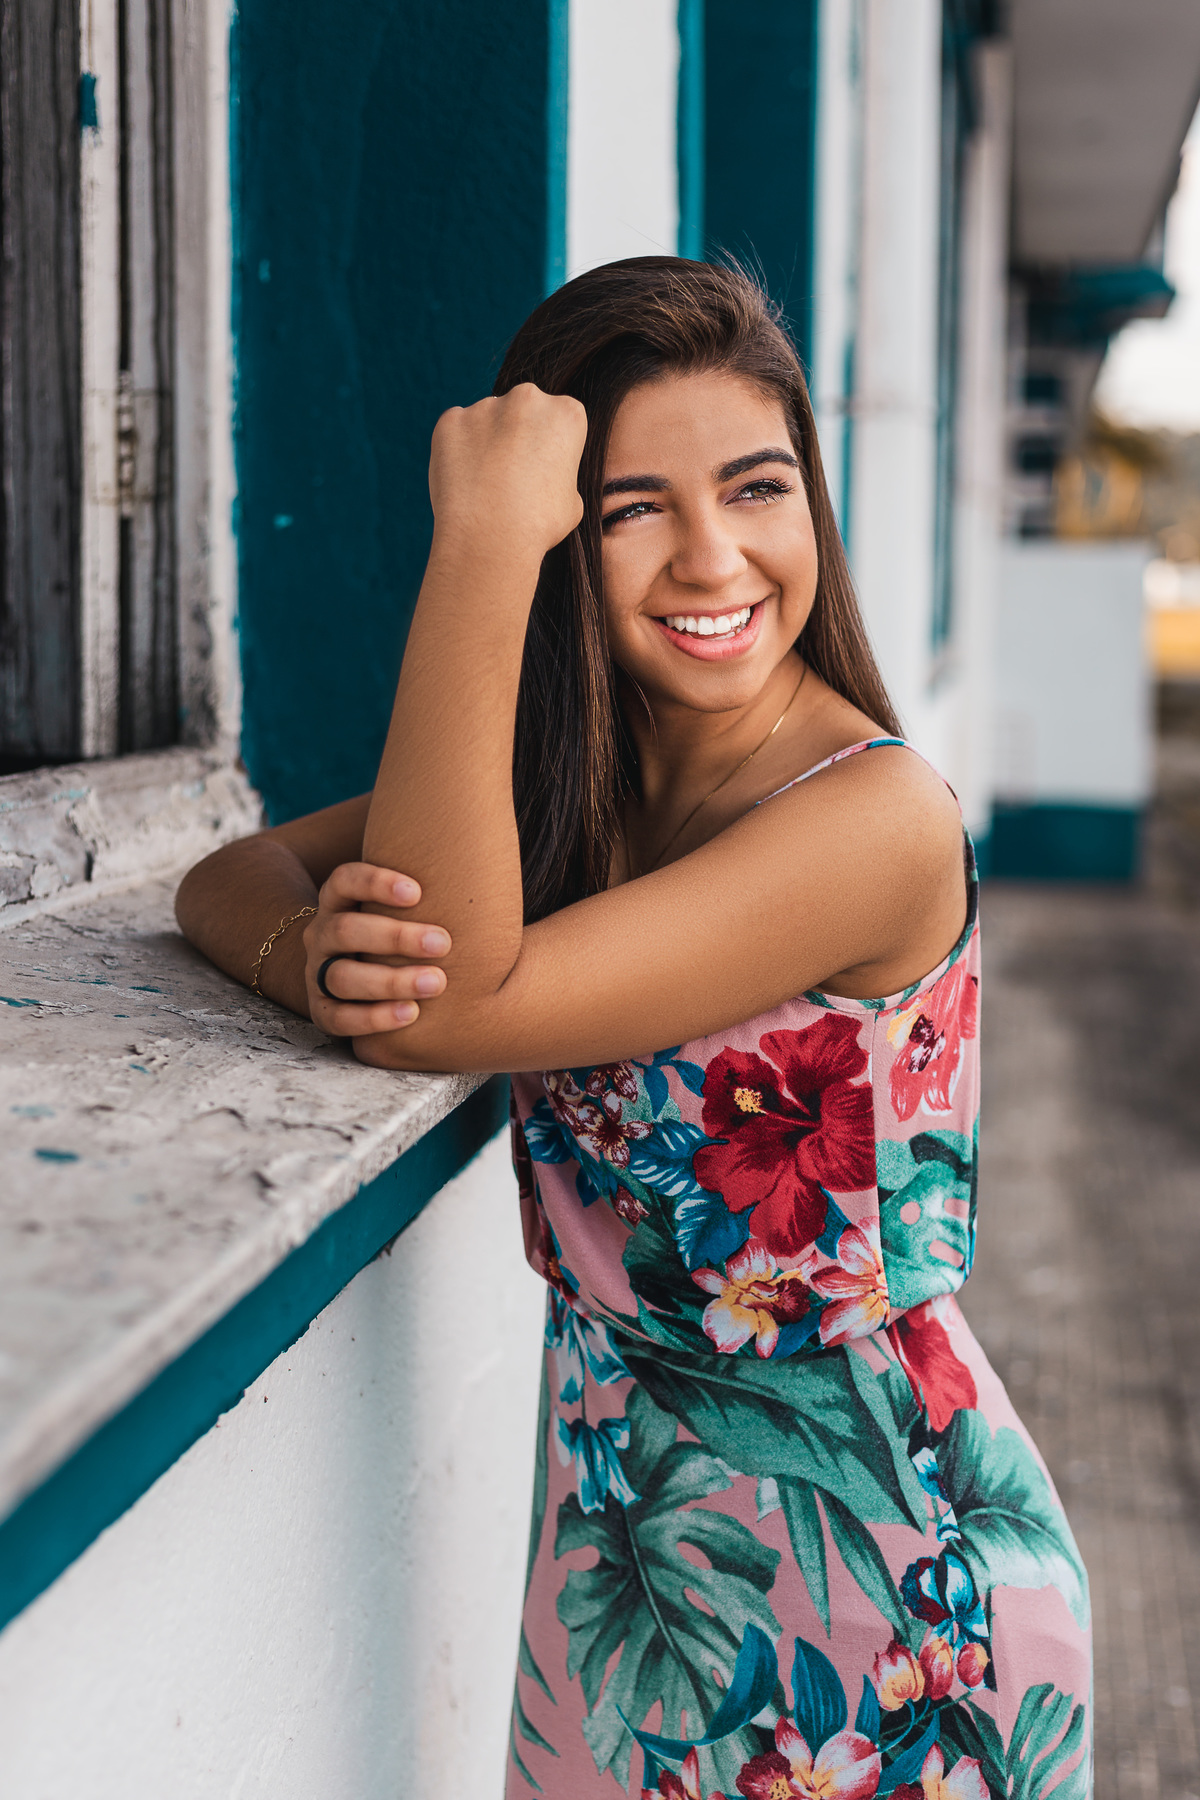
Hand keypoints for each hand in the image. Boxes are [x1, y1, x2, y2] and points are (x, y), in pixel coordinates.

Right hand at [302, 864, 450, 1037]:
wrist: (361, 975)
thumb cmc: (402, 928)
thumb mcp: (405, 903)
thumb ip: (429, 879)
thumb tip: (485, 852)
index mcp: (338, 900)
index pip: (344, 880)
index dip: (376, 883)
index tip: (418, 892)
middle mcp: (322, 934)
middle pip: (346, 930)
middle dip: (396, 937)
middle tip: (444, 943)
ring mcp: (317, 974)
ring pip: (342, 977)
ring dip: (391, 981)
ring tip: (437, 983)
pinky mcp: (323, 1012)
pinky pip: (340, 1018)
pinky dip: (375, 1018)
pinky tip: (412, 1013)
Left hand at [428, 383, 586, 560]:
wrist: (488, 538)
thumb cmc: (538, 525)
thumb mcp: (573, 500)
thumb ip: (560, 472)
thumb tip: (546, 471)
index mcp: (566, 413)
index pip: (560, 420)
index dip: (551, 448)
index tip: (542, 471)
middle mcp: (527, 398)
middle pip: (523, 411)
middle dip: (519, 435)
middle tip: (512, 476)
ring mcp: (485, 406)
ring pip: (488, 420)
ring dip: (488, 442)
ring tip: (486, 484)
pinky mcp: (451, 420)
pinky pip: (457, 430)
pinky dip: (459, 450)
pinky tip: (465, 480)